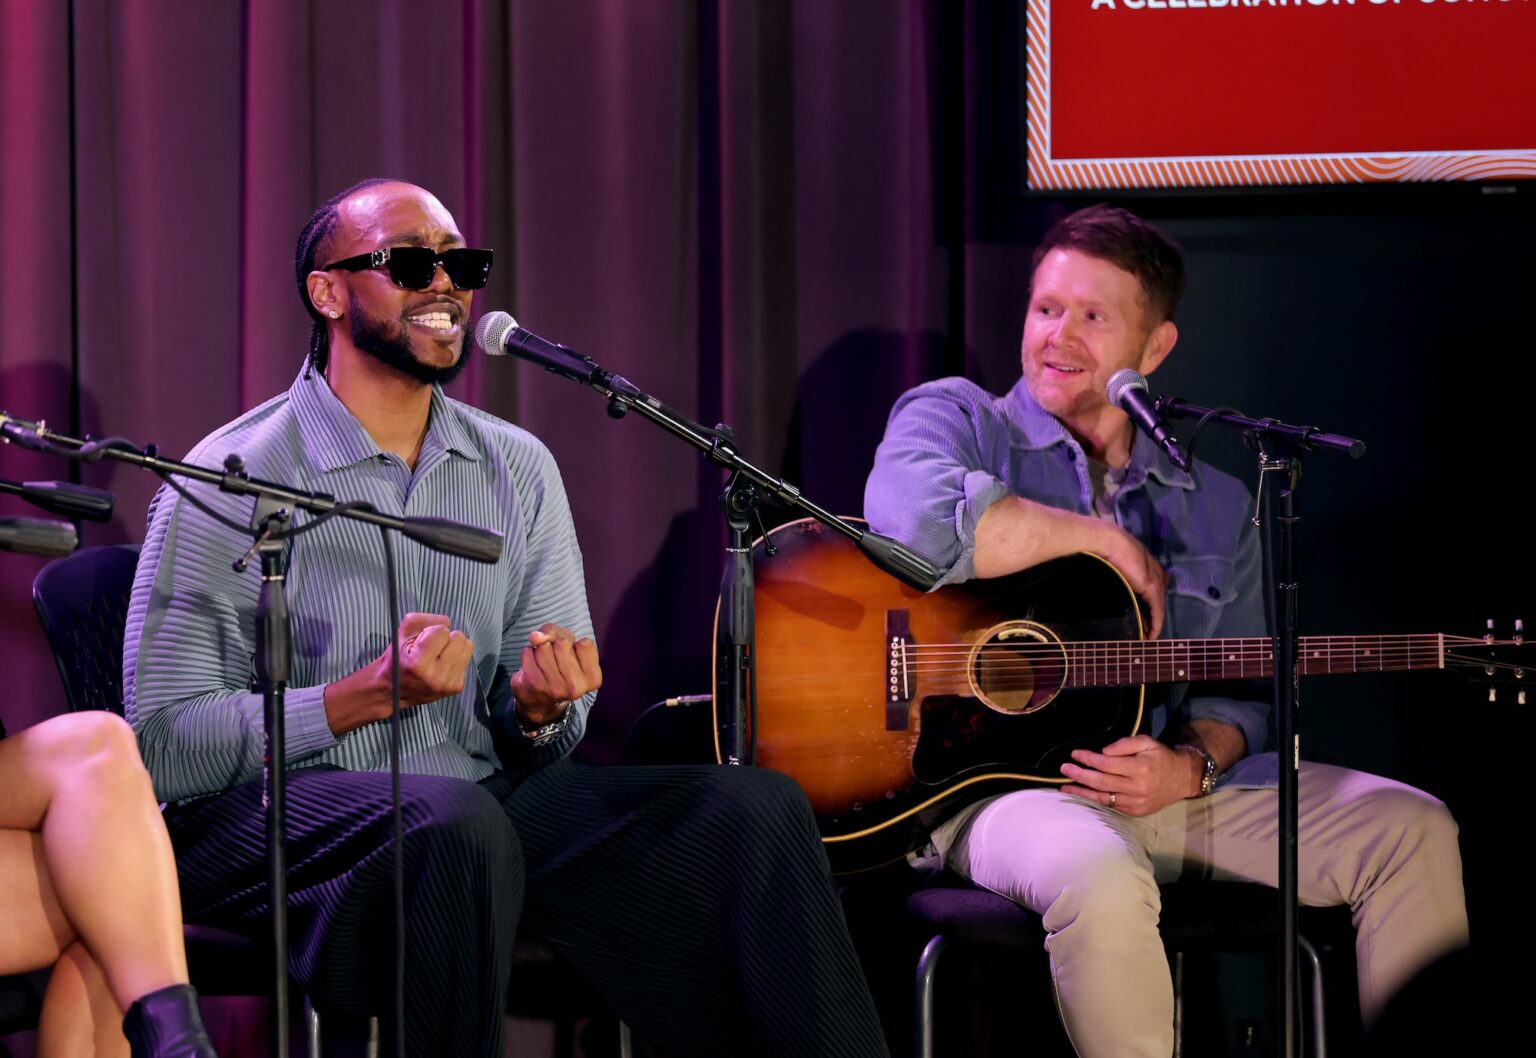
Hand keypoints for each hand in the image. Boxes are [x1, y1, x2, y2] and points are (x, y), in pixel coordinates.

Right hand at [324, 612, 474, 734]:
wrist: (394, 690)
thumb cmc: (396, 659)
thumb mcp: (401, 634)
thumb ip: (423, 620)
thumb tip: (447, 622)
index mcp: (419, 663)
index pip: (442, 631)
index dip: (432, 631)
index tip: (423, 641)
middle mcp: (436, 676)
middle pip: (459, 639)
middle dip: (446, 638)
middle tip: (433, 647)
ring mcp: (448, 684)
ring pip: (467, 648)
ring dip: (454, 647)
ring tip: (439, 655)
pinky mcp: (456, 688)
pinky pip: (466, 661)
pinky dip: (455, 660)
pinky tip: (442, 665)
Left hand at [510, 624, 600, 725]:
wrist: (538, 697)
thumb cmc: (558, 666)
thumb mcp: (567, 646)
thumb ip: (554, 632)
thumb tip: (536, 637)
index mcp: (593, 678)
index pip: (585, 644)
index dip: (575, 644)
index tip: (572, 656)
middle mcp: (576, 686)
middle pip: (563, 644)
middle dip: (556, 645)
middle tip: (555, 659)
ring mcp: (555, 687)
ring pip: (544, 648)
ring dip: (540, 649)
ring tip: (544, 662)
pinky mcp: (535, 685)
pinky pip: (529, 653)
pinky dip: (528, 654)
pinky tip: (533, 665)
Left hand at [1060, 735, 1199, 815]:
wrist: (1183, 779)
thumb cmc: (1161, 757)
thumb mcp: (1147, 742)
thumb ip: (1124, 744)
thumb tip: (1102, 752)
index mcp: (1139, 768)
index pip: (1107, 763)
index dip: (1088, 759)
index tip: (1075, 754)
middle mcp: (1136, 787)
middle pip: (1101, 782)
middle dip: (1080, 775)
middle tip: (1064, 768)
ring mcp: (1135, 802)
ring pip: (1103, 798)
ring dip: (1081, 792)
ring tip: (1064, 787)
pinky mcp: (1135, 812)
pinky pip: (1111, 806)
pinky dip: (1095, 801)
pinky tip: (1083, 795)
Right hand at [1091, 527, 1166, 639]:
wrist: (1105, 540)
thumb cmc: (1103, 548)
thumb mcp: (1111, 560)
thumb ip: (1115, 571)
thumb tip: (1103, 580)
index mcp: (1145, 563)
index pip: (1152, 586)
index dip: (1148, 602)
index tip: (1141, 615)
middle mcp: (1154, 571)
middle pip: (1158, 597)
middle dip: (1151, 614)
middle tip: (1144, 629)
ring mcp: (1155, 579)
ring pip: (1158, 606)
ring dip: (1153, 621)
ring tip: (1146, 635)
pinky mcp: (1152, 588)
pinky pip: (1157, 610)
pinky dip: (1155, 623)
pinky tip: (1150, 634)